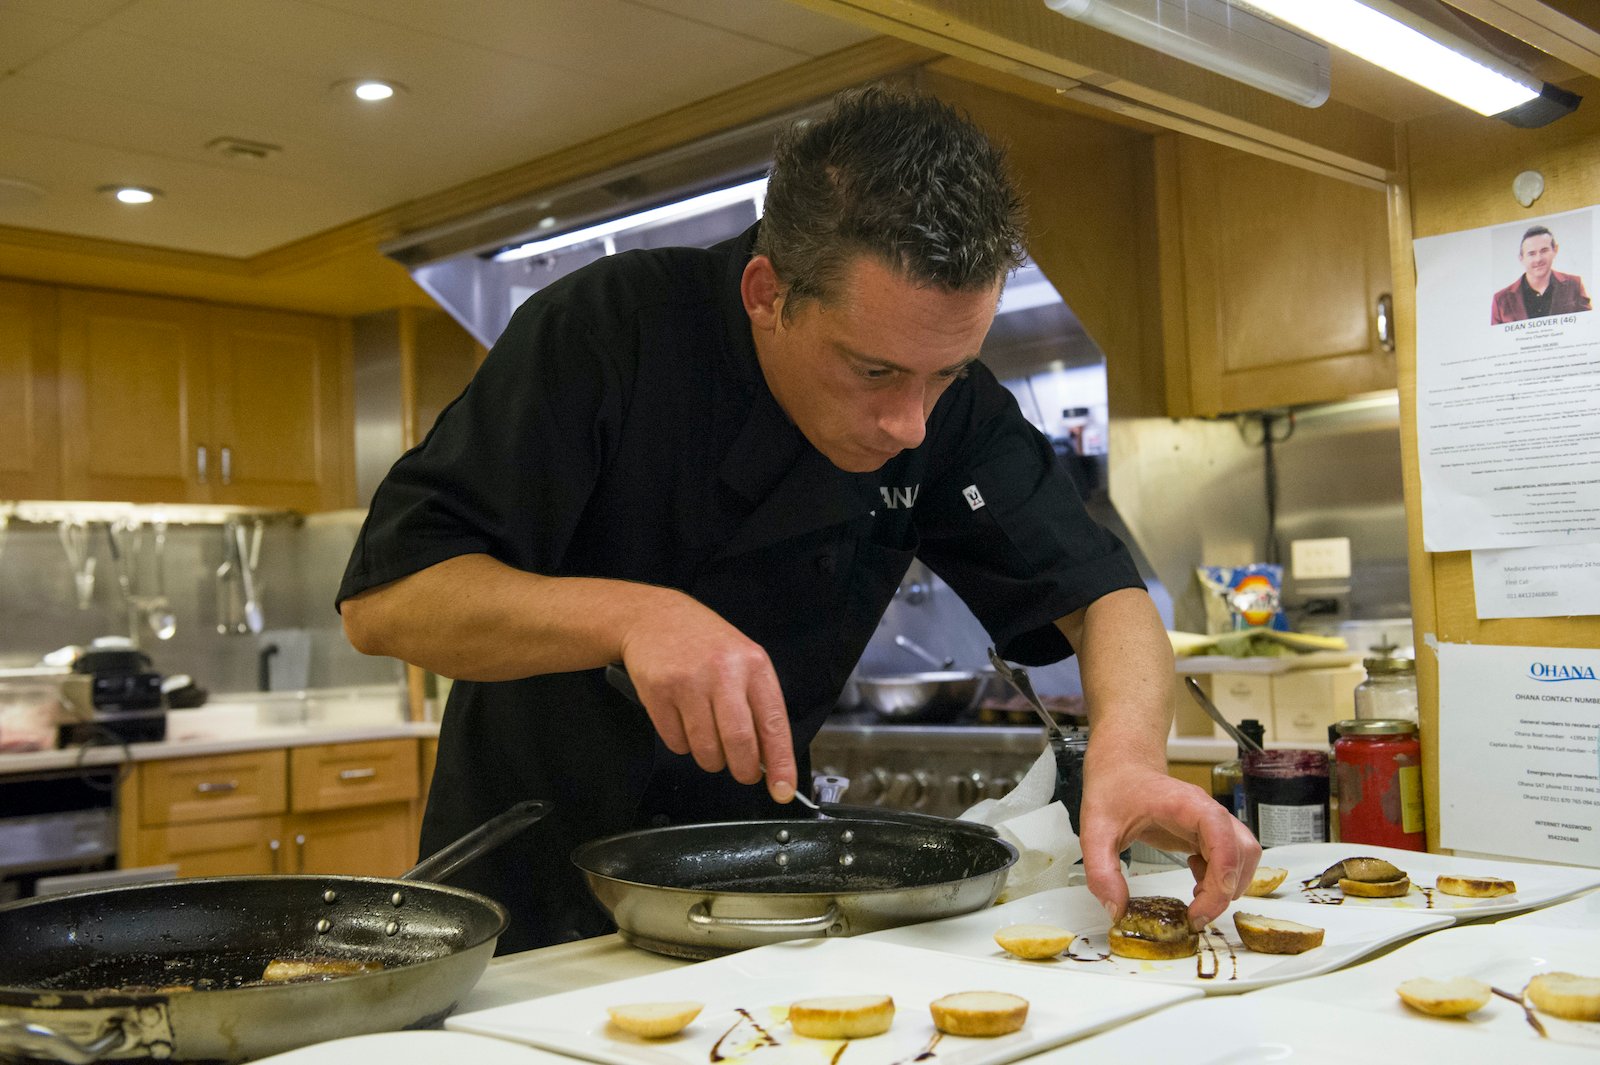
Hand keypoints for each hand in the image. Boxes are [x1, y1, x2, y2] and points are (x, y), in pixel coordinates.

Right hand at [618, 590, 797, 802]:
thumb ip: (758, 705)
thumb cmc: (706, 644)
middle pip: (739, 743)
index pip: (773, 723)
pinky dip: (683, 744)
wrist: (655, 617)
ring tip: (709, 738)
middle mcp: (723, 672)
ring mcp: (688, 682)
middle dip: (743, 770)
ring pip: (706, 750)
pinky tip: (684, 720)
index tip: (782, 789)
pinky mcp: (658, 692)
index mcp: (753, 665)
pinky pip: (676, 743)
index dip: (780, 763)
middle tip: (743, 772)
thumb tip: (770, 758)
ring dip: (711, 759)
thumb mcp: (743, 660)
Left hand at [1078, 761, 1260, 928]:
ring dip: (1229, 885)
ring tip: (1197, 901)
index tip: (1205, 900)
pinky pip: (1230, 859)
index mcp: (1185, 803)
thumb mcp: (1095, 831)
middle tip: (1196, 915)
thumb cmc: (1113, 790)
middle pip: (1242, 849)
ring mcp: (1210, 823)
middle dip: (1226, 888)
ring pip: (1243, 855)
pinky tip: (1197, 885)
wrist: (1120, 769)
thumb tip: (1118, 910)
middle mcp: (1206, 811)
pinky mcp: (1207, 834)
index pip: (1220, 831)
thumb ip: (1101, 871)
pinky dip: (1221, 880)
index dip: (1224, 867)